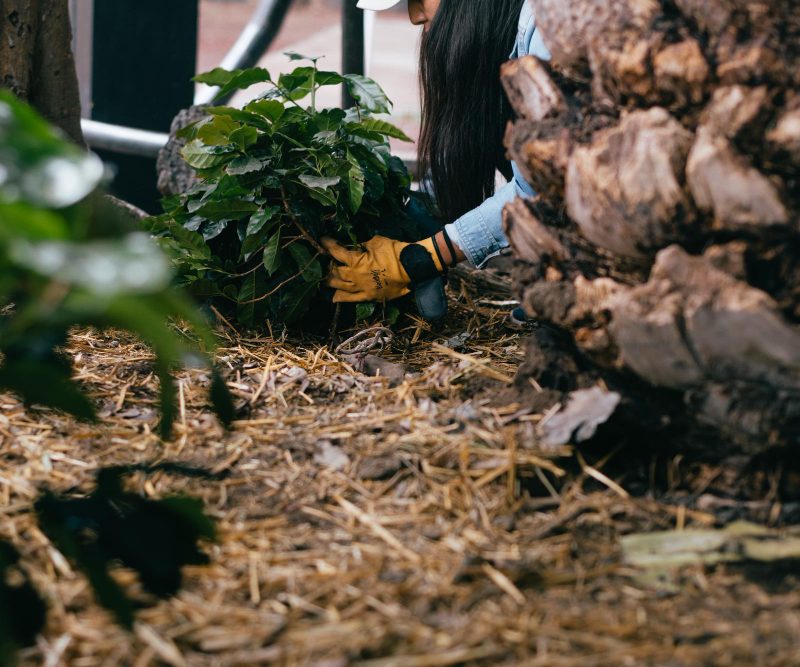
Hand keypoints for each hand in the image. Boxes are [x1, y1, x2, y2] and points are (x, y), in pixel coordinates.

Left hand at [323, 235, 442, 302]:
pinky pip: (353, 299)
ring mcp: (362, 288)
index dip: (328, 245)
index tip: (323, 241)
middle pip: (336, 273)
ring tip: (324, 281)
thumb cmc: (394, 252)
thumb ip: (364, 244)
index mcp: (356, 261)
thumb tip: (359, 246)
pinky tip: (334, 299)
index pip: (337, 252)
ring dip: (331, 283)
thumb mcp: (377, 242)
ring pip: (341, 287)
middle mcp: (355, 276)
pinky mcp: (370, 296)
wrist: (411, 267)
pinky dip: (342, 299)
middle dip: (328, 267)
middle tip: (324, 263)